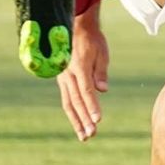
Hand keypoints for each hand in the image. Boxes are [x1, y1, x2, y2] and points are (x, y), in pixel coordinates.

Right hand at [56, 10, 109, 140]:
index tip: (97, 120)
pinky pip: (67, 99)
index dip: (92, 106)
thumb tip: (103, 90)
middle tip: (92, 135)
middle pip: (76, 101)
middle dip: (84, 120)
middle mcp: (68, 75)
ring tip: (84, 136)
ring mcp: (63, 78)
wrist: (75, 27)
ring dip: (77, 121)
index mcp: (79, 67)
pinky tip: (78, 123)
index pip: (86, 91)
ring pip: (69, 103)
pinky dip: (72, 112)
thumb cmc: (92, 39)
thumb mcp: (101, 52)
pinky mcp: (62, 80)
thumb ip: (100, 72)